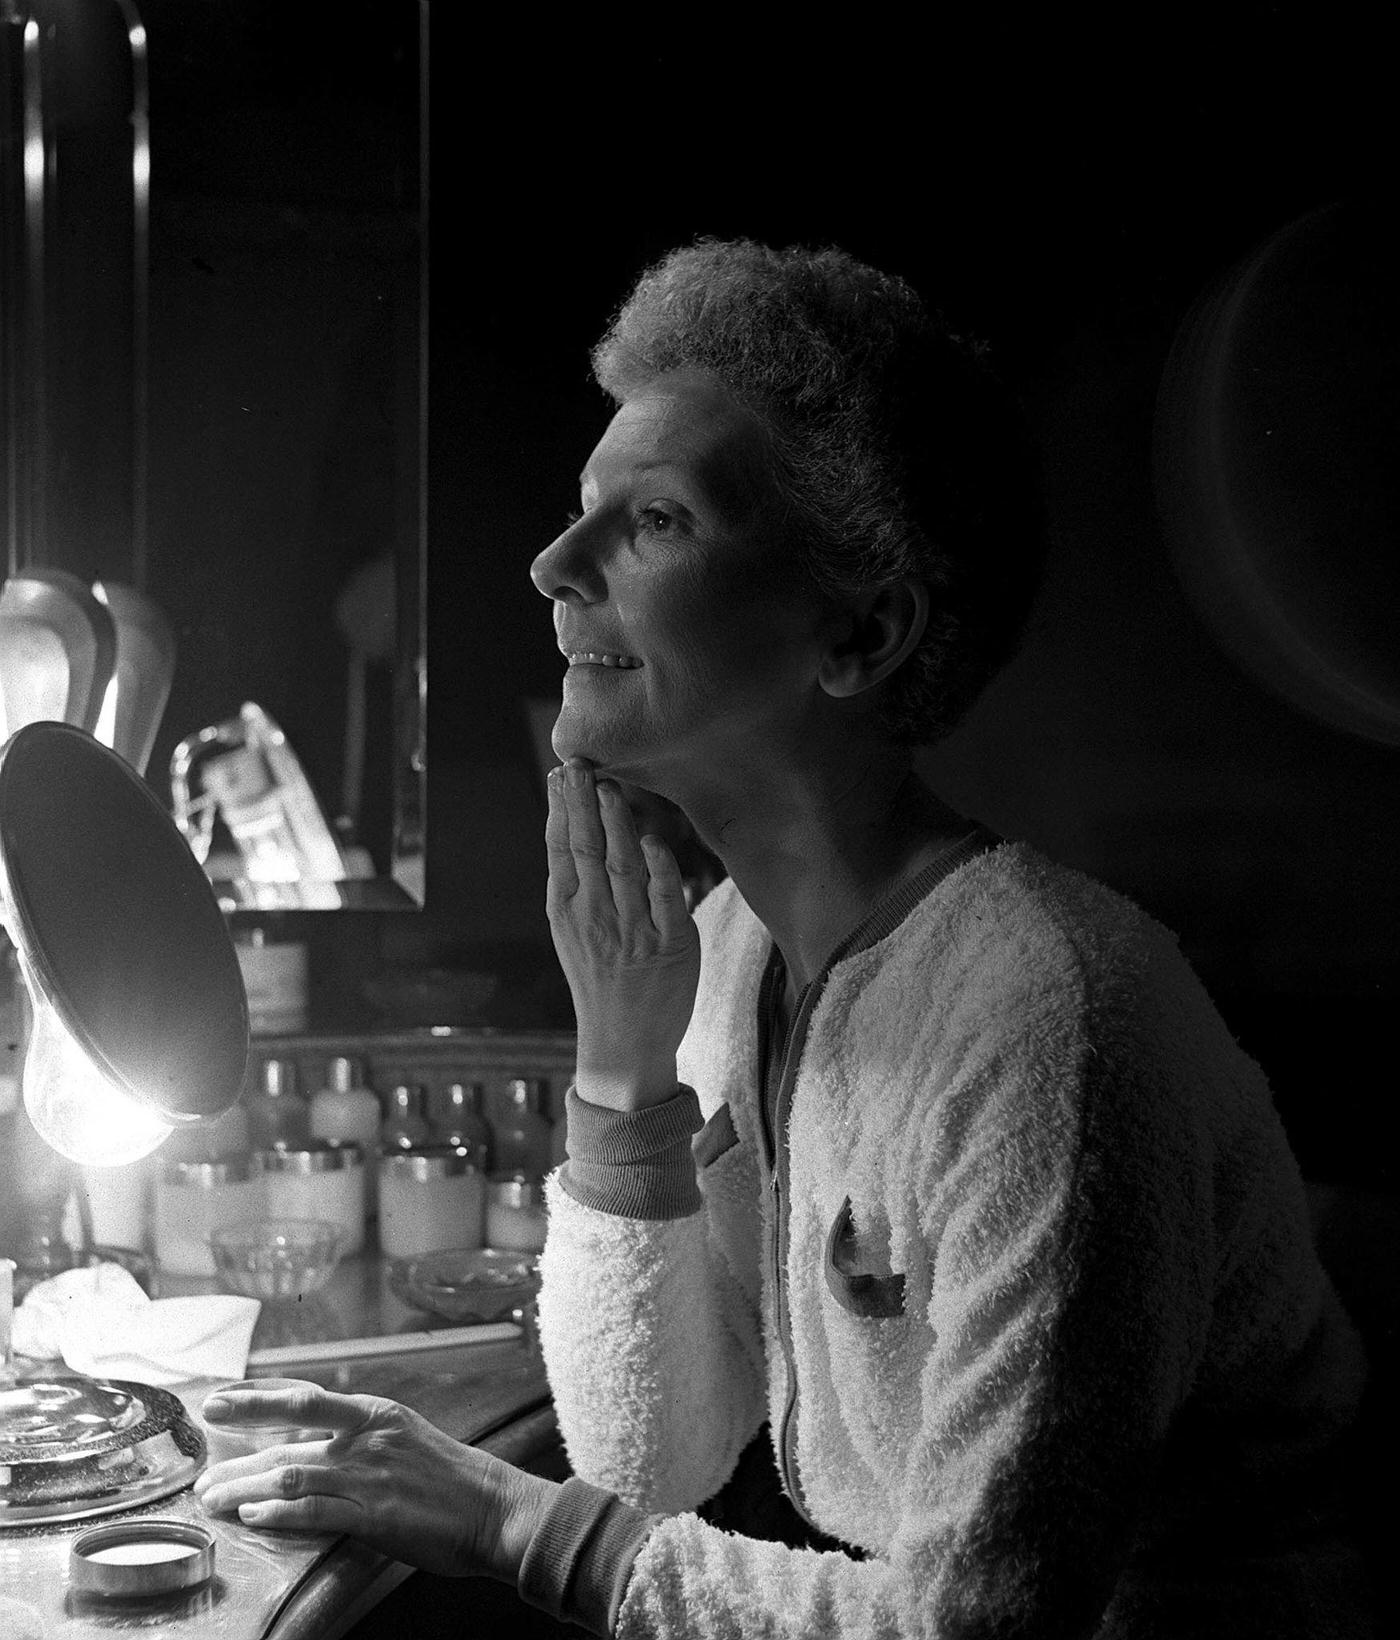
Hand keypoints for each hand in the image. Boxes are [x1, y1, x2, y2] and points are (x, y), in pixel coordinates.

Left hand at [193, 1384, 555, 1580]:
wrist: (495, 1510)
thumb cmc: (452, 1478)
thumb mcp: (406, 1438)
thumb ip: (360, 1439)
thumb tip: (311, 1447)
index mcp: (376, 1412)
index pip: (303, 1399)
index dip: (255, 1401)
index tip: (218, 1403)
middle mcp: (369, 1437)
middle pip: (287, 1439)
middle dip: (238, 1459)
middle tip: (202, 1475)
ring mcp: (372, 1475)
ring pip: (292, 1474)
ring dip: (246, 1488)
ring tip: (215, 1500)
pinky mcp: (376, 1514)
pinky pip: (316, 1510)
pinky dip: (280, 1512)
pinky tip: (256, 1516)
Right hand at [545, 760, 700, 1109]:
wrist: (623, 1043)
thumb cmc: (600, 976)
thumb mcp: (572, 930)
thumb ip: (575, 880)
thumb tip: (574, 820)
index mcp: (565, 912)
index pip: (559, 850)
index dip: (560, 809)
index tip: (561, 773)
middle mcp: (594, 919)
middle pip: (586, 851)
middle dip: (581, 805)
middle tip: (581, 766)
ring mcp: (631, 933)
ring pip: (622, 868)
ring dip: (616, 825)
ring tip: (611, 788)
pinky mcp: (670, 947)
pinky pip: (664, 901)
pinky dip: (659, 869)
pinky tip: (653, 841)